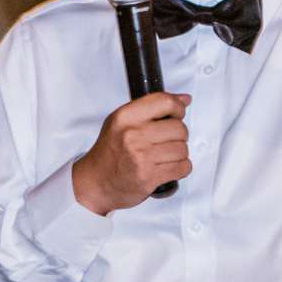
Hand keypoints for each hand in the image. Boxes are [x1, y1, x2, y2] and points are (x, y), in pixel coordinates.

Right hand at [70, 91, 191, 215]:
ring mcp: (141, 157)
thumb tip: (185, 99)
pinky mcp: (149, 177)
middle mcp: (133, 135)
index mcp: (125, 117)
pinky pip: (183, 167)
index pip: (165, 102)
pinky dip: (180, 168)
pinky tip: (168, 167)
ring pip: (183, 149)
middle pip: (179, 128)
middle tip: (167, 140)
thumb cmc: (110, 151)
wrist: (96, 182)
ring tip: (165, 155)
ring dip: (179, 153)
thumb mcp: (122, 122)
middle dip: (179, 135)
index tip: (177, 114)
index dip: (178, 108)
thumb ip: (151, 108)